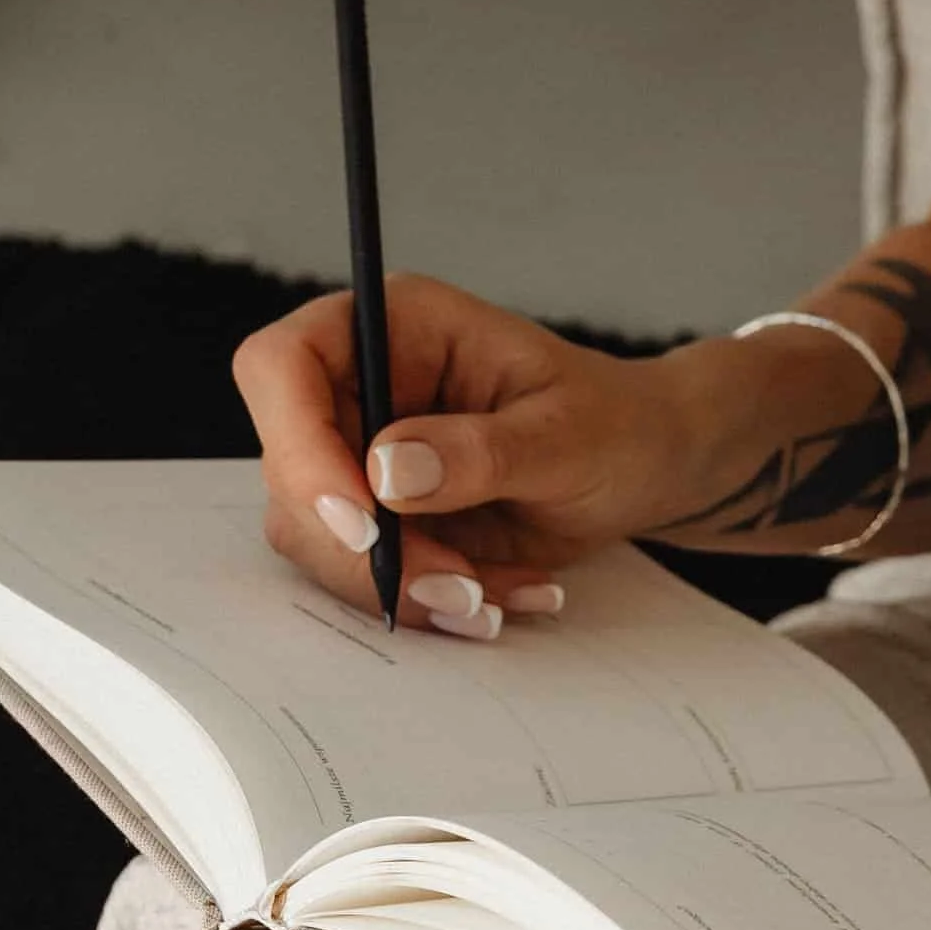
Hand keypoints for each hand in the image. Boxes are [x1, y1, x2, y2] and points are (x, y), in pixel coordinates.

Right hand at [234, 278, 707, 632]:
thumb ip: (480, 450)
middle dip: (366, 546)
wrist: (647, 470)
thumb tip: (385, 471)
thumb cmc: (617, 424)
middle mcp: (364, 386)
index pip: (283, 364)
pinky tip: (499, 597)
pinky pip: (362, 574)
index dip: (297, 443)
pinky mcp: (381, 519)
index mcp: (398, 327)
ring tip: (494, 597)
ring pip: (317, 536)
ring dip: (399, 584)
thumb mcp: (568, 434)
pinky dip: (422, 602)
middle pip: (289, 468)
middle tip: (460, 586)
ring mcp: (363, 456)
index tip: (361, 520)